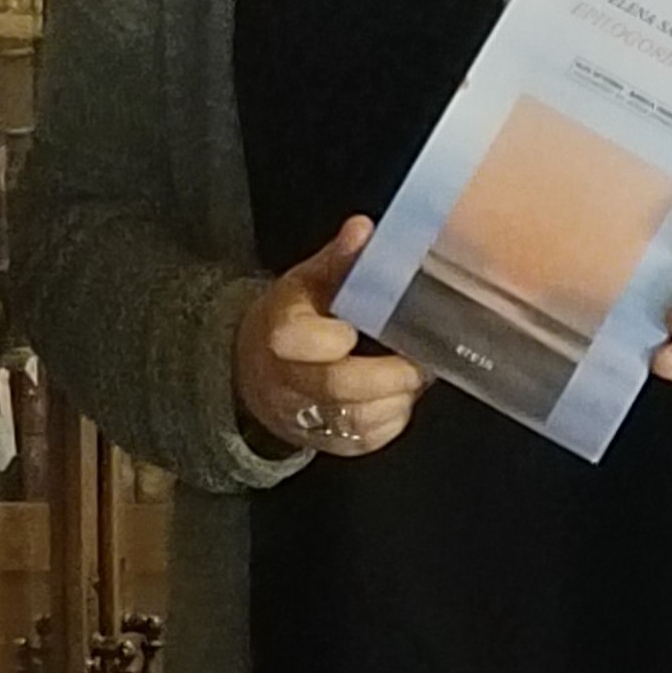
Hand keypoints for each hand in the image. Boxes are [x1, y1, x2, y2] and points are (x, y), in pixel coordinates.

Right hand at [234, 216, 423, 458]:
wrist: (255, 369)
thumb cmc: (294, 318)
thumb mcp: (308, 282)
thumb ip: (339, 259)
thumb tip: (362, 229)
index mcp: (280, 333)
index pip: (296, 341)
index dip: (329, 341)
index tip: (355, 332)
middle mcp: (287, 380)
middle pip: (336, 388)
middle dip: (386, 378)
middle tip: (416, 365)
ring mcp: (304, 417)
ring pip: (354, 421)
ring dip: (394, 402)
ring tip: (413, 379)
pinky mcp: (324, 442)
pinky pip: (361, 443)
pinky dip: (390, 422)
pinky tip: (401, 399)